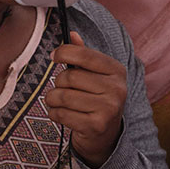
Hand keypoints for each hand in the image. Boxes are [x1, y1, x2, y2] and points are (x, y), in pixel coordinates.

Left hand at [47, 32, 125, 166]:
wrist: (106, 135)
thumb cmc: (97, 98)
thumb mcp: (95, 75)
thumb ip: (84, 55)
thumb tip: (71, 34)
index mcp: (117, 71)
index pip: (85, 55)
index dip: (64, 53)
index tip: (54, 56)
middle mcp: (117, 89)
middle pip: (70, 77)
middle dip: (58, 82)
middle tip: (61, 88)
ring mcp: (108, 109)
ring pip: (62, 96)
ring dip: (53, 99)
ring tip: (58, 102)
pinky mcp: (95, 126)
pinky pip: (61, 114)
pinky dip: (54, 113)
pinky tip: (61, 114)